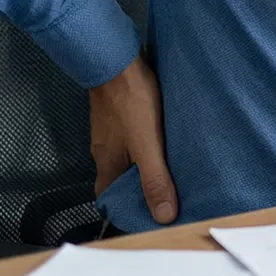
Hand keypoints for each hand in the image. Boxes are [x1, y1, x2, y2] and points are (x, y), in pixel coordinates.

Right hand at [89, 53, 177, 223]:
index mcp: (106, 162)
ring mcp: (109, 129)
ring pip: (126, 154)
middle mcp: (104, 148)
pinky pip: (131, 134)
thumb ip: (154, 179)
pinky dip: (145, 140)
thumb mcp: (147, 145)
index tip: (146, 212)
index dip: (123, 206)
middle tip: (166, 189)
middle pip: (118, 176)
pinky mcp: (119, 111)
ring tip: (170, 164)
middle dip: (139, 185)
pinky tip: (163, 135)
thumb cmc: (130, 101)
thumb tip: (163, 216)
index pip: (108, 196)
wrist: (116, 59)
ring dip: (145, 161)